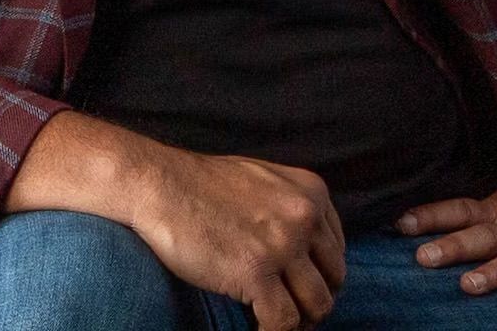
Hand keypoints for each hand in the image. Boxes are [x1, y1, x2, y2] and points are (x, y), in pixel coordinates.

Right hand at [129, 149, 347, 330]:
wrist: (160, 184)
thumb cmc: (202, 184)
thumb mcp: (265, 181)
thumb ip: (291, 208)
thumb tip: (305, 250)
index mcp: (312, 192)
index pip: (336, 251)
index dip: (319, 277)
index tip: (298, 288)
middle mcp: (305, 216)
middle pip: (334, 280)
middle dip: (313, 301)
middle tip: (289, 311)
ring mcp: (282, 244)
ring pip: (317, 306)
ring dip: (298, 322)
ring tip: (273, 323)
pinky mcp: (255, 272)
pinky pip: (283, 321)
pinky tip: (256, 329)